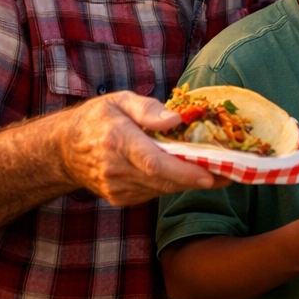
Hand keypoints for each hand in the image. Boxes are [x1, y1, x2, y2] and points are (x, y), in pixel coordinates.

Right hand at [57, 91, 226, 205]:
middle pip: (164, 180)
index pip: (154, 162)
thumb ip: (148, 109)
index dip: (184, 171)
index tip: (211, 174)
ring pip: (162, 189)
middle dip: (200, 178)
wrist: (63, 150)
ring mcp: (117, 188)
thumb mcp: (120, 100)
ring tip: (226, 172)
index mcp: (116, 141)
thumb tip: (176, 120)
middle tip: (235, 172)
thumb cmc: (97, 118)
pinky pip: (155, 192)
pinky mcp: (121, 198)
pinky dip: (176, 184)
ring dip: (193, 182)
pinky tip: (196, 174)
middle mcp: (116, 169)